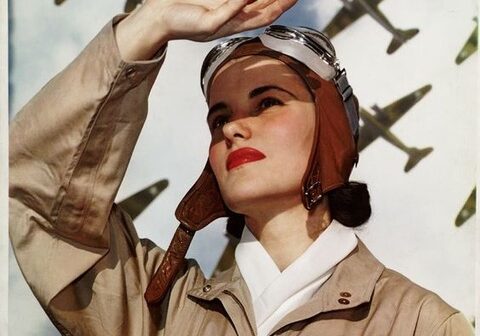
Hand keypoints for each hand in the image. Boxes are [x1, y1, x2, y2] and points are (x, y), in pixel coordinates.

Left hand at [116, 0, 296, 59]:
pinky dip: (239, 2)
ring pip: (252, 17)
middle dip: (282, 3)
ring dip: (269, 4)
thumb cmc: (185, 6)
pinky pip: (228, 11)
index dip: (281, 3)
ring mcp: (222, 25)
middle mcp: (232, 23)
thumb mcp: (216, 2)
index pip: (265, 11)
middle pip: (265, 15)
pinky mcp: (208, 24)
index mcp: (235, 17)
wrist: (160, 16)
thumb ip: (232, 0)